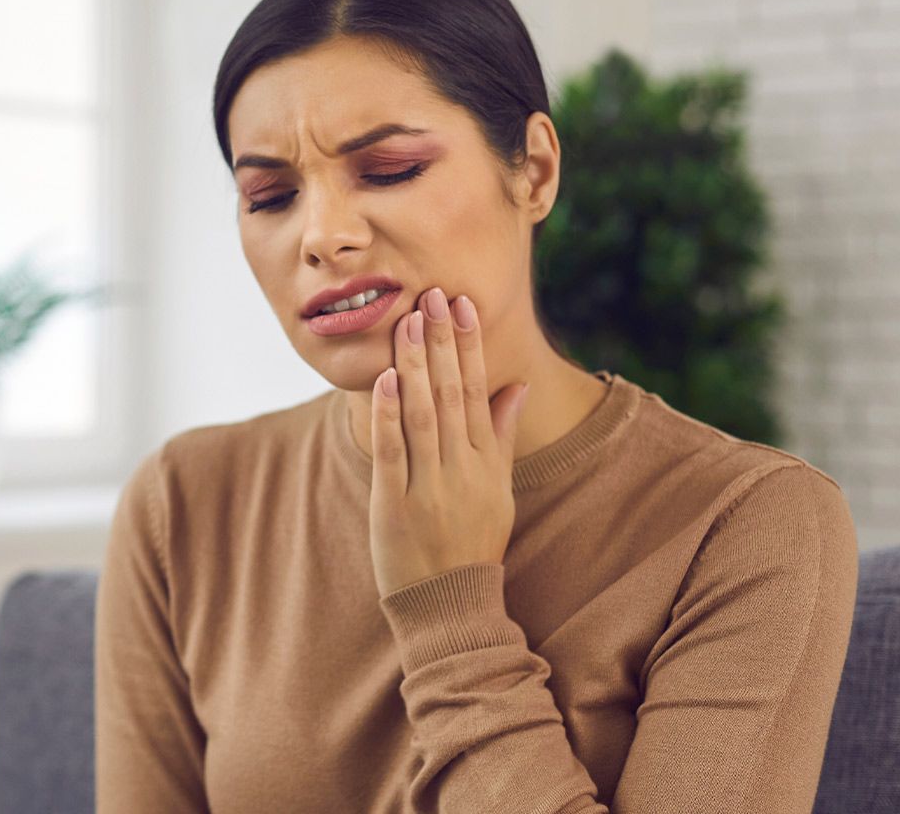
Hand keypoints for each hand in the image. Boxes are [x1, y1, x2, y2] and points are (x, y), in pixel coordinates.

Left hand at [368, 286, 529, 598]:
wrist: (450, 604)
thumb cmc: (475, 541)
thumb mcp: (500, 489)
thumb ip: (502, 434)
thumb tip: (515, 385)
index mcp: (487, 462)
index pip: (478, 391)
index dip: (469, 346)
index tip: (463, 306)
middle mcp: (462, 469)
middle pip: (450, 394)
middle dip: (441, 342)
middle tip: (434, 296)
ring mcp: (429, 487)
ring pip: (422, 415)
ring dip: (414, 366)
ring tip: (408, 321)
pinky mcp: (395, 505)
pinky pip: (392, 453)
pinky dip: (388, 416)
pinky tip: (384, 379)